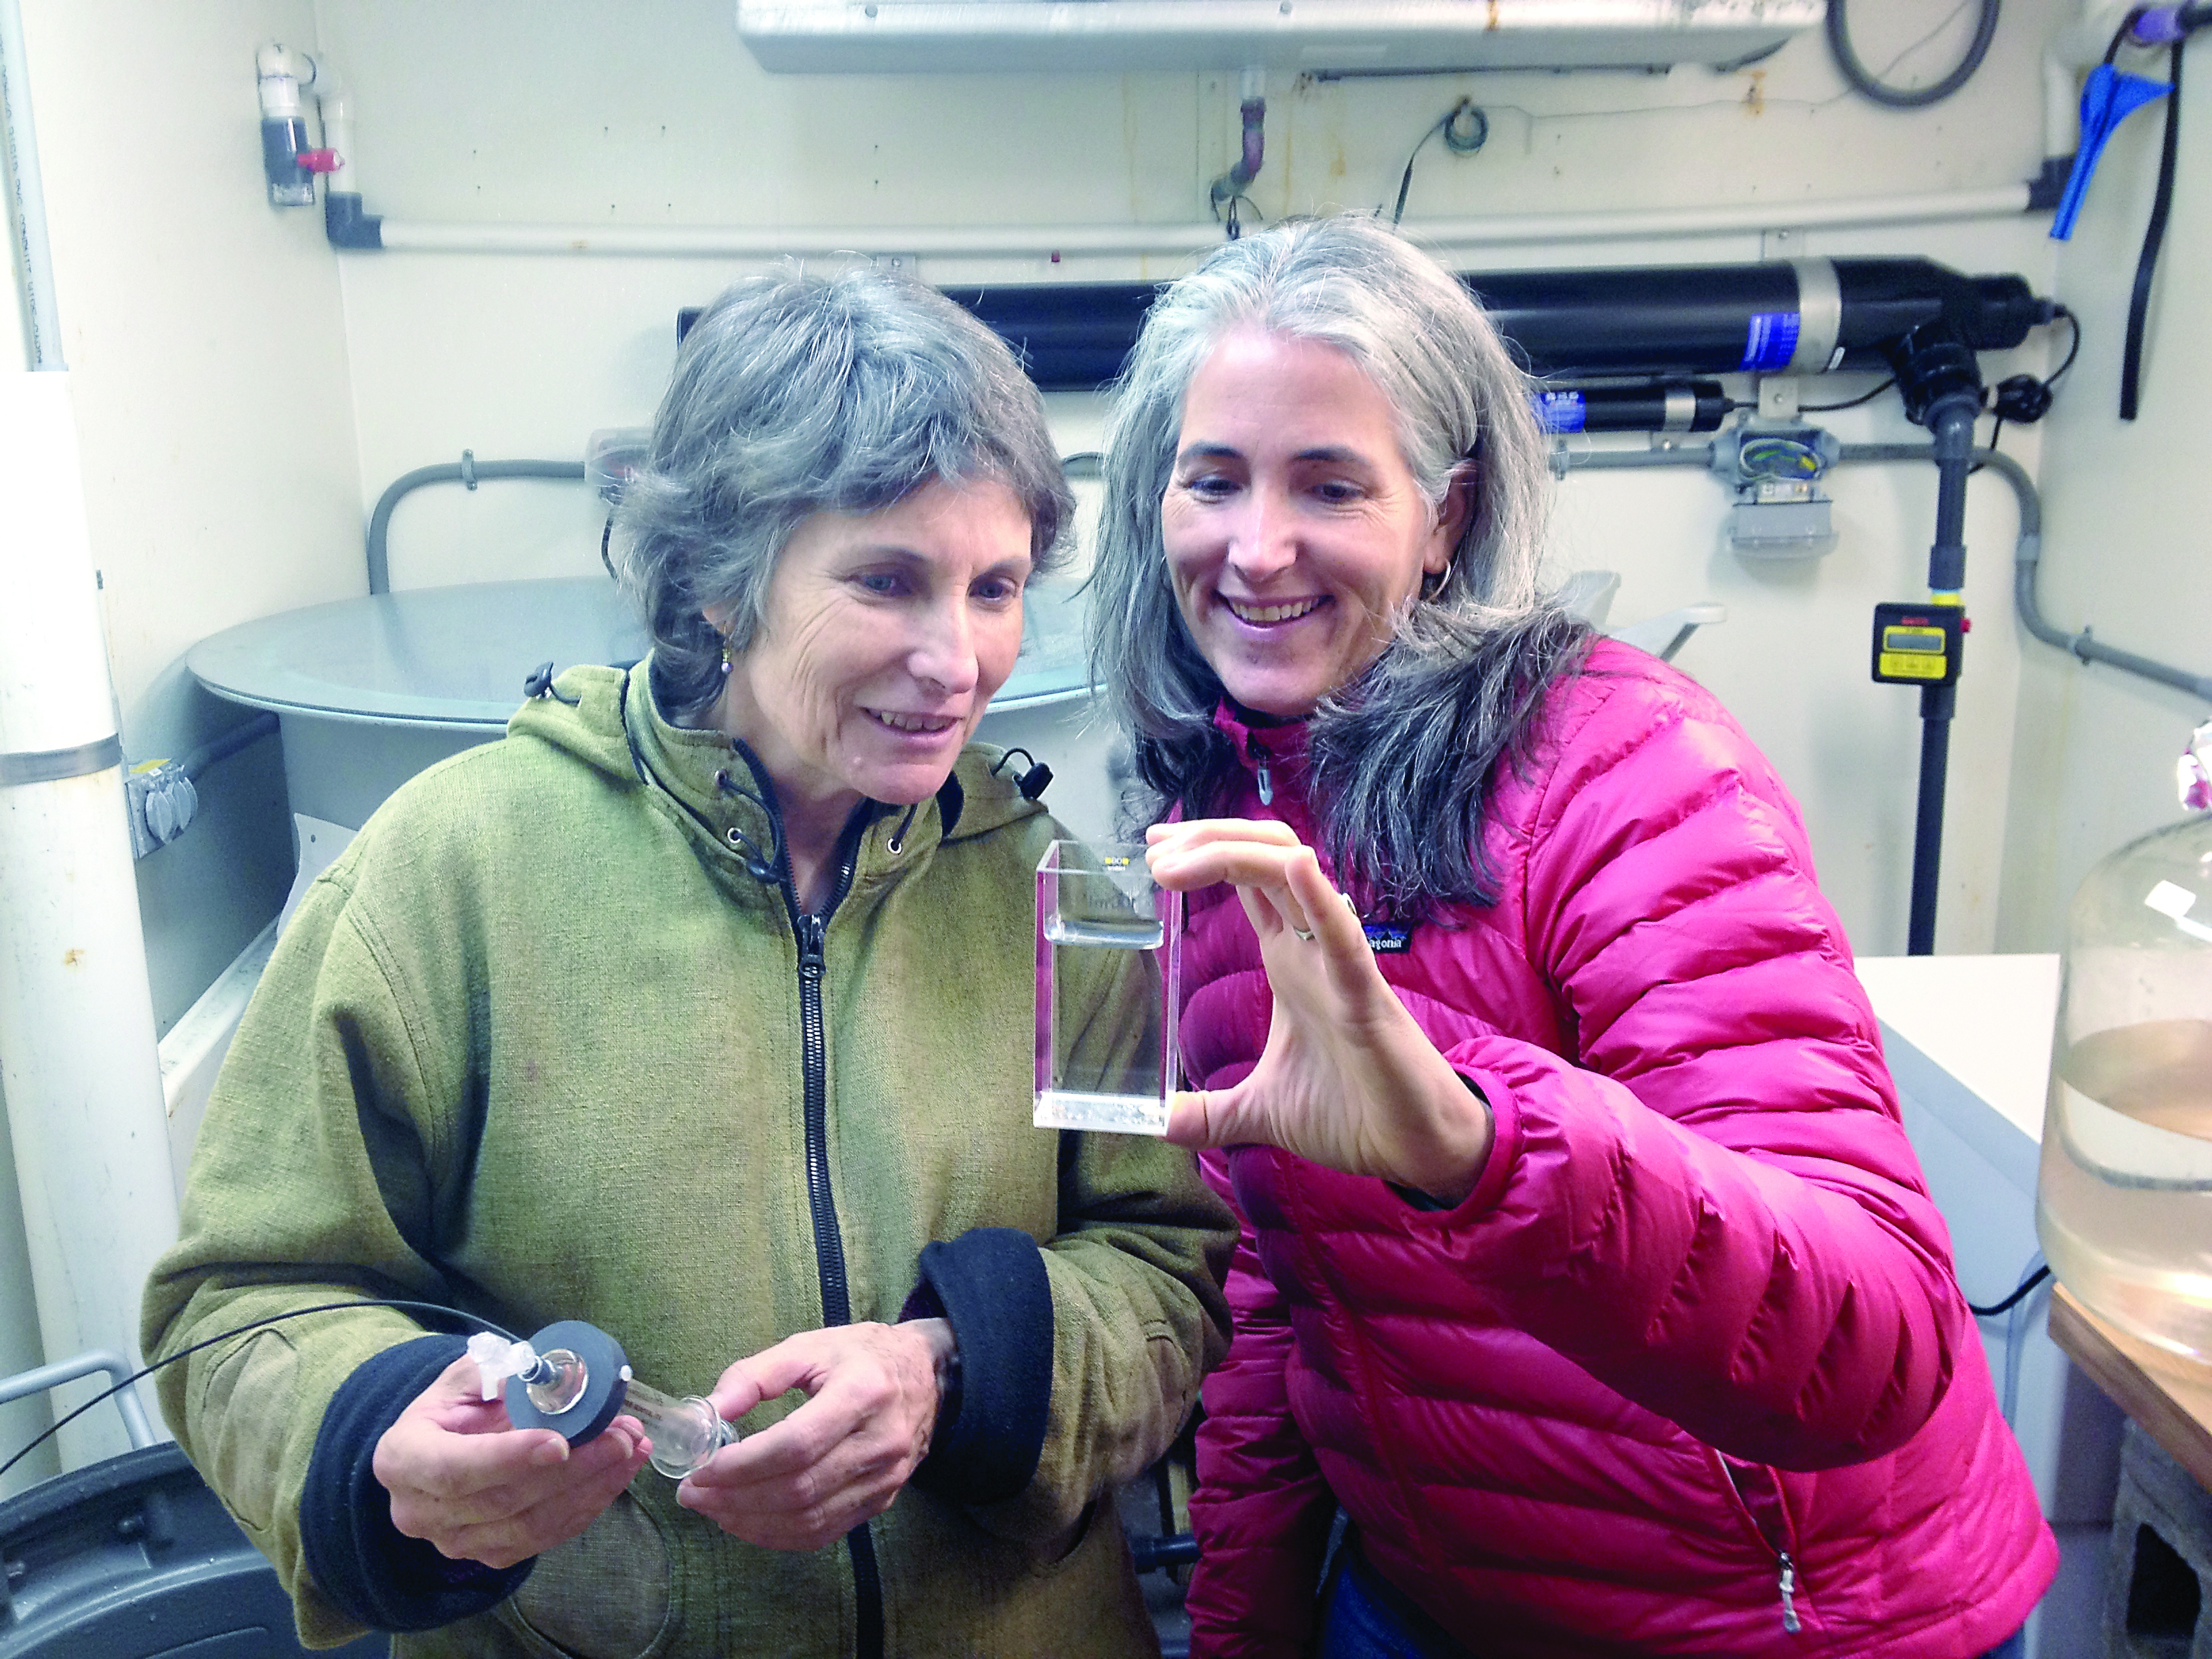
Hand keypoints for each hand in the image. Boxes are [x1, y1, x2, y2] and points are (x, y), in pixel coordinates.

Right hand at [373, 1354, 649, 1569]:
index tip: (560, 1444)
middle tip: (622, 1435)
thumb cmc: (453, 1405)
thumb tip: (553, 1379)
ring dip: (591, 1488)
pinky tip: (619, 1474)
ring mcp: (456, 1541)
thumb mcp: (468, 1377)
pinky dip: (588, 1506)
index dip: (507, 1459)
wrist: (438, 1445)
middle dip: (573, 1468)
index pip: (453, 1469)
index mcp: (403, 1459)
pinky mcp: (490, 1554)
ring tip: (633, 1450)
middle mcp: (420, 1511)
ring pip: (531, 1526)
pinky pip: (545, 1538)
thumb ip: (502, 1377)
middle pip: (503, 1501)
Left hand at [678, 1319, 951, 1550]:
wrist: (928, 1376)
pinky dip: (777, 1535)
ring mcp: (885, 1479)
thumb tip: (704, 1415)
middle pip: (799, 1488)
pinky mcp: (882, 1502)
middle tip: (691, 1492)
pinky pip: (824, 1532)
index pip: (797, 1444)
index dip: (743, 1464)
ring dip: (750, 1522)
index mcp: (863, 1392)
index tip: (701, 1467)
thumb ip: (754, 1376)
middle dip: (735, 1497)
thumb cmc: (860, 1356)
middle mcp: (881, 1442)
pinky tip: (745, 1521)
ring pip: (809, 1520)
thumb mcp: (808, 1346)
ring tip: (711, 1507)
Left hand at [1146, 818, 1492, 1201]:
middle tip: (1154, 845)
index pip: (1244, 882)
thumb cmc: (1350, 1111)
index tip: (1154, 847)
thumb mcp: (1257, 1110)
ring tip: (1181, 860)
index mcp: (1287, 959)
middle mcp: (1310, 948)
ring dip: (1236, 855)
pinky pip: (1345, 938)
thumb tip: (1159, 1124)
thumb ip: (1207, 1113)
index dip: (1202, 853)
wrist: (1413, 1148)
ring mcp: (1338, 965)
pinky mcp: (1366, 997)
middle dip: (1208, 839)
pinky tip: (1297, 867)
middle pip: (1262, 860)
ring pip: (1294, 876)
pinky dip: (1321, 899)